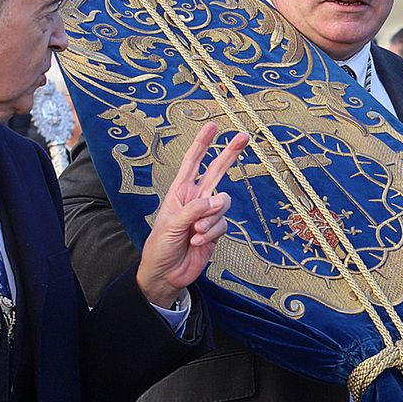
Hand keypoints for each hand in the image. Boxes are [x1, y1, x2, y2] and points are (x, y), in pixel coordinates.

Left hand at [136, 123, 249, 307]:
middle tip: (243, 137)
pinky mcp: (215, 231)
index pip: (192, 163)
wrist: (165, 275)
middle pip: (217, 172)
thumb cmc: (159, 247)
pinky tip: (197, 243)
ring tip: (194, 234)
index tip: (212, 126)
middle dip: (229, 154)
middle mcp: (195, 199)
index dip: (202, 144)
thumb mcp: (170, 225)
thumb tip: (217, 200)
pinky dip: (210, 234)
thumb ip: (193, 209)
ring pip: (223, 204)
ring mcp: (207, 215)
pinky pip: (222, 225)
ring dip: (210, 220)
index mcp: (179, 192)